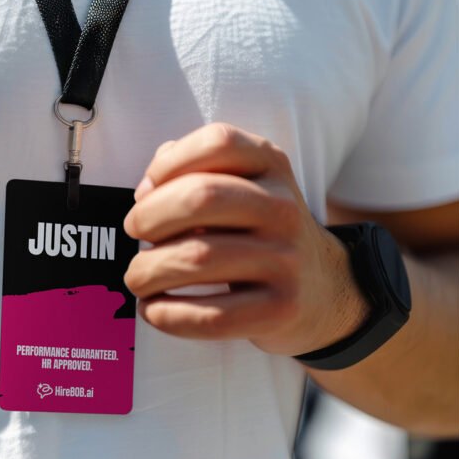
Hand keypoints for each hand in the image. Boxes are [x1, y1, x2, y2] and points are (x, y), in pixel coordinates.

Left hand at [123, 123, 367, 356]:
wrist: (323, 290)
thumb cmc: (258, 231)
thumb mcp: (242, 185)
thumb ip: (193, 170)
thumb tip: (146, 191)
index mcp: (272, 164)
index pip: (217, 142)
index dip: (168, 164)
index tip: (145, 191)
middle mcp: (284, 206)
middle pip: (200, 197)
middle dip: (149, 217)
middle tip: (135, 233)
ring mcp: (287, 259)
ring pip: (197, 258)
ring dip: (147, 271)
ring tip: (137, 277)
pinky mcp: (282, 309)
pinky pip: (211, 316)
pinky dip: (167, 314)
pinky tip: (154, 309)